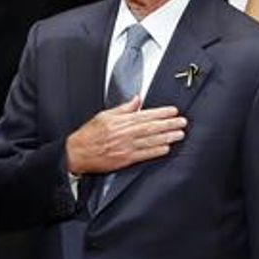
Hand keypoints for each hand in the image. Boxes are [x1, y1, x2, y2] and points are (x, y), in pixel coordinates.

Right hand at [65, 96, 186, 173]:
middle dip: (169, 124)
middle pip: (151, 127)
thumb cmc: (89, 135)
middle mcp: (124, 133)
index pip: (145, 115)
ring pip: (150, 140)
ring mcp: (125, 147)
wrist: (76, 153)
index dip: (161, 113)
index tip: (173, 111)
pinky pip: (144, 154)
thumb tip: (137, 99)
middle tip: (182, 122)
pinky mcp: (125, 159)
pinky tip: (166, 148)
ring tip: (179, 134)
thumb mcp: (104, 115)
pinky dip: (156, 151)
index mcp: (120, 121)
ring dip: (167, 137)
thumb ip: (123, 108)